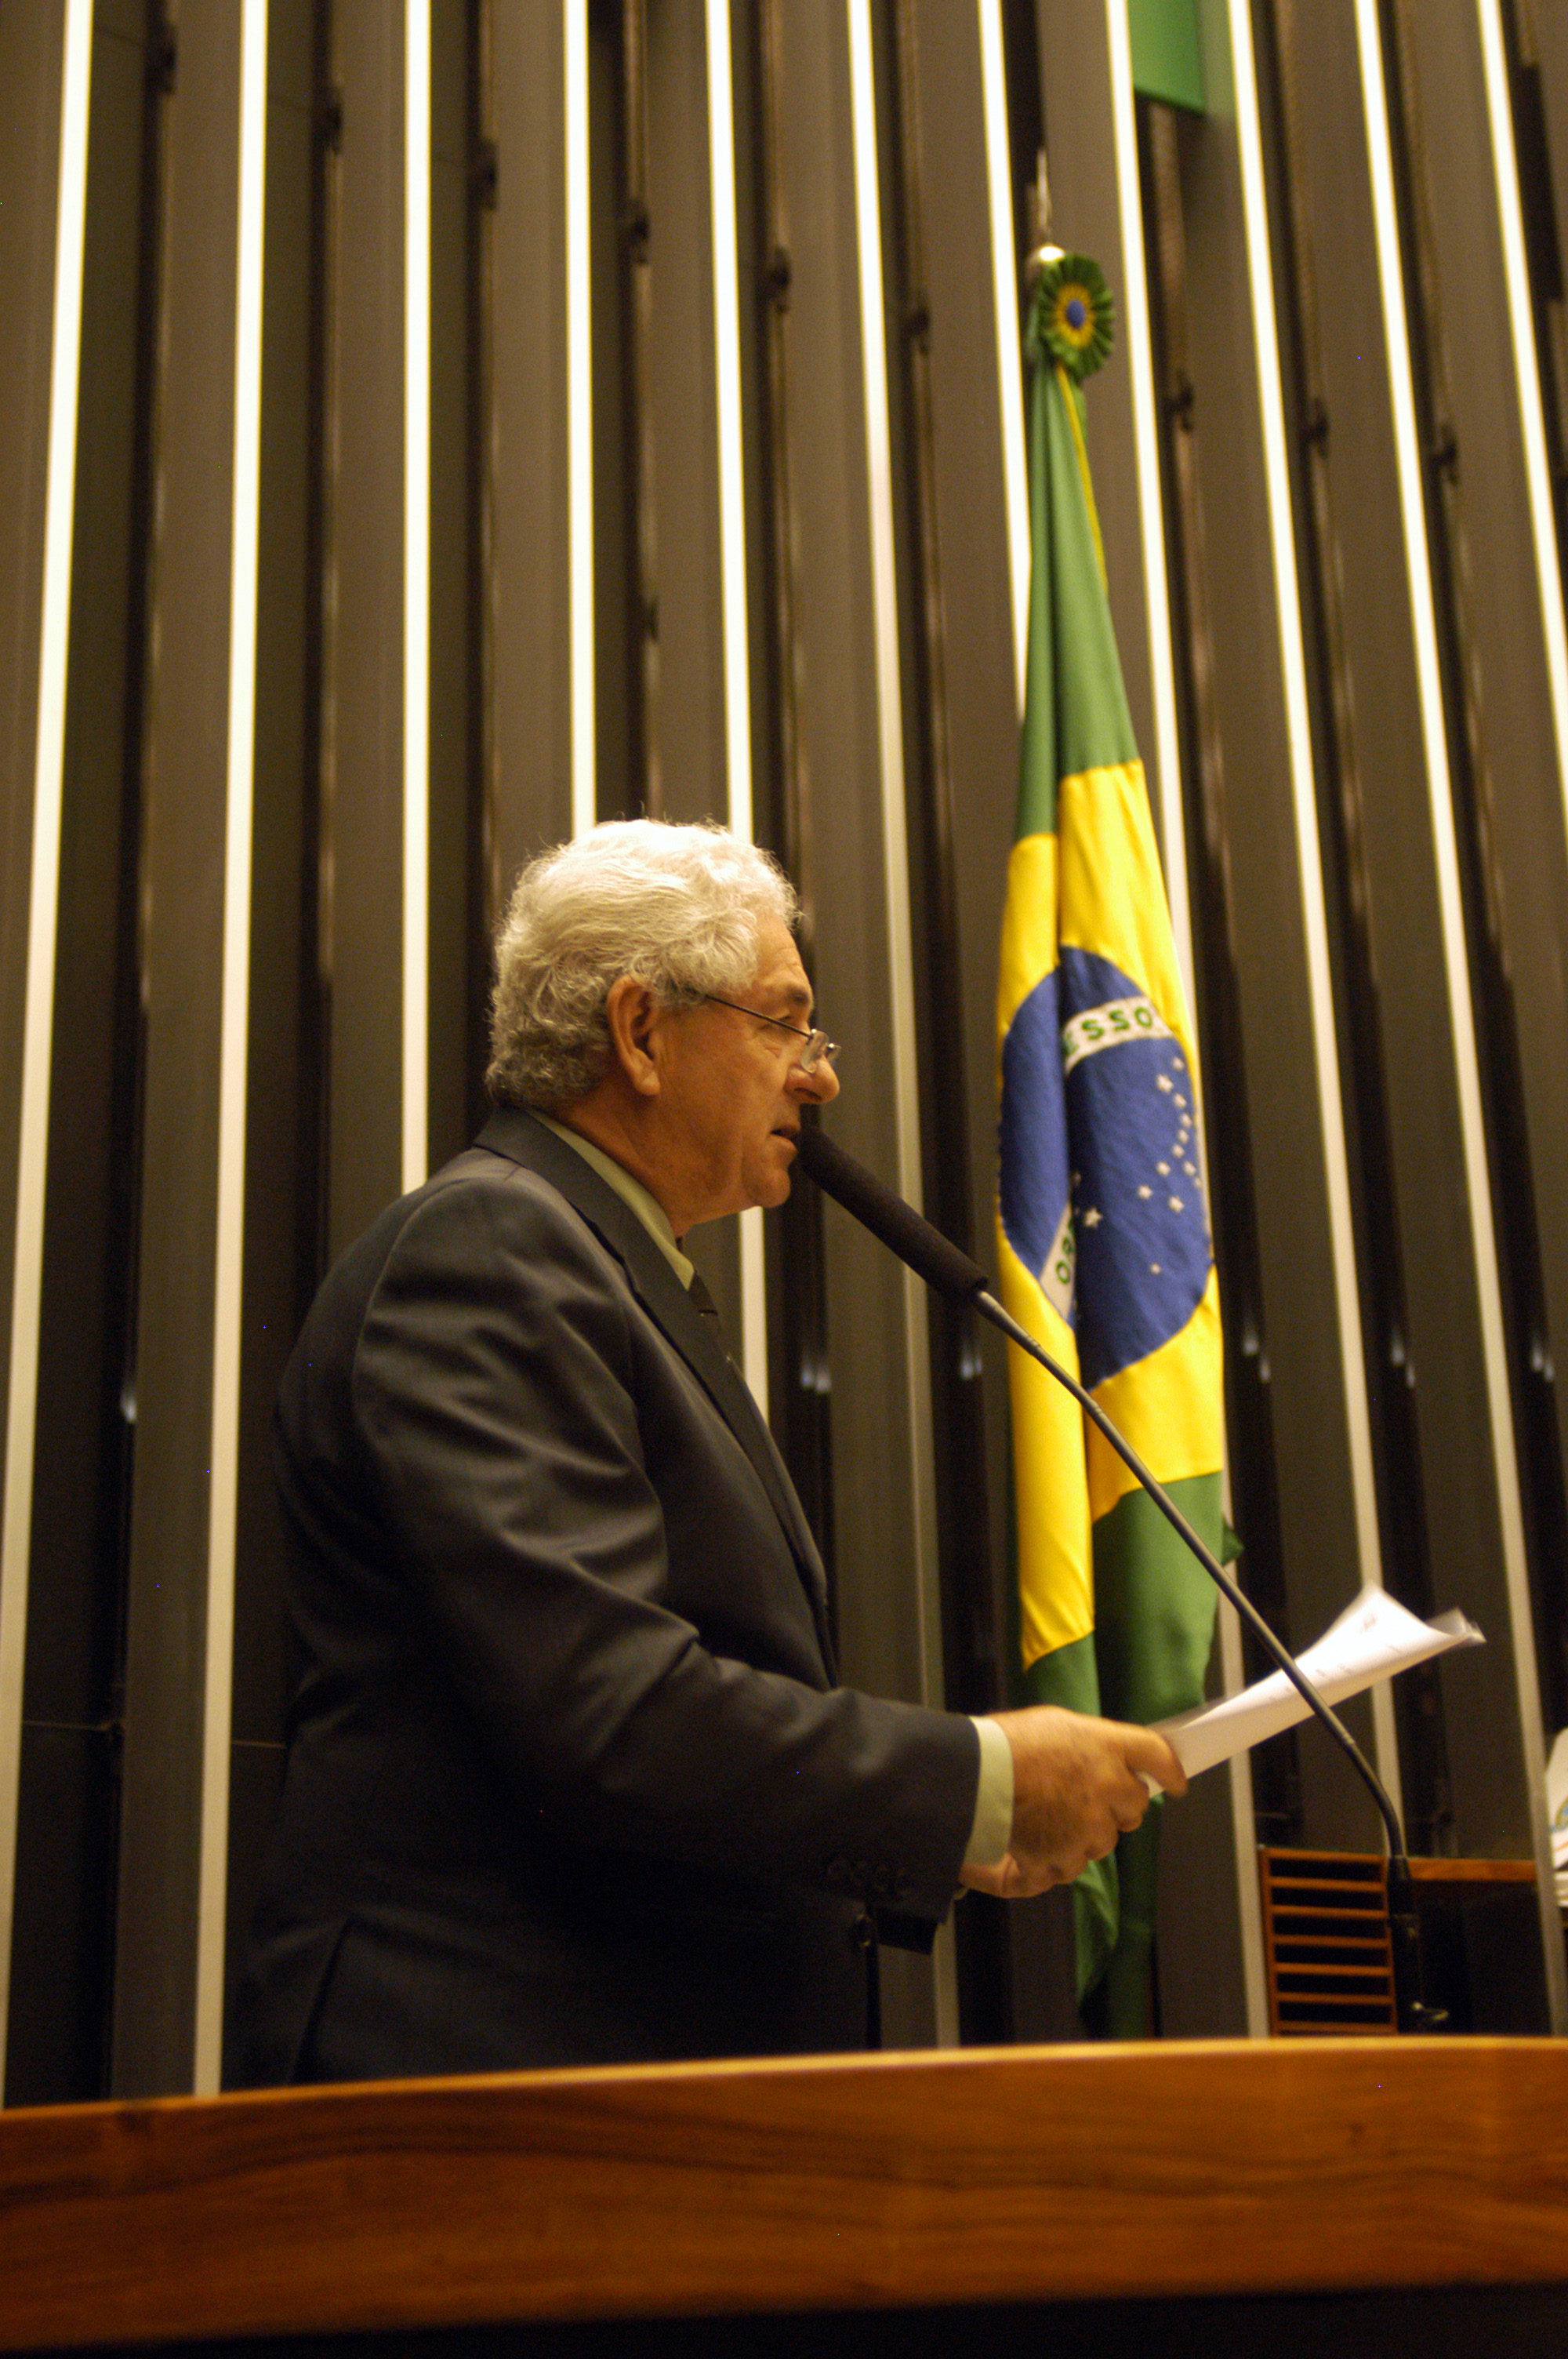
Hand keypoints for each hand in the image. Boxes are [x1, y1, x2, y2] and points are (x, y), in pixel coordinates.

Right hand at [959, 1707, 1186, 1900]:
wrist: (975, 1778)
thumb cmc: (1007, 1745)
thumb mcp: (1057, 1727)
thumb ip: (1092, 1747)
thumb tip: (1107, 1763)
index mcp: (1107, 1746)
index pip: (1157, 1755)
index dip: (1171, 1770)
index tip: (1178, 1781)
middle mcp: (1110, 1787)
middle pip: (1135, 1806)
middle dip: (1118, 1806)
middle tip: (1088, 1799)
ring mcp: (1092, 1826)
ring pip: (1104, 1839)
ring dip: (1085, 1832)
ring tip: (1048, 1815)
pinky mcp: (1069, 1856)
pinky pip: (1074, 1863)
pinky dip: (1057, 1856)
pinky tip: (1034, 1837)